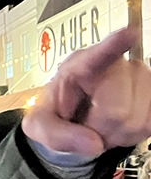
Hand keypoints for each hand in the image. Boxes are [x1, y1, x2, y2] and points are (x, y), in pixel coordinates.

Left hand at [22, 27, 150, 156]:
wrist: (74, 118)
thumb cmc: (57, 113)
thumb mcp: (40, 125)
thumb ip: (56, 135)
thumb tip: (93, 144)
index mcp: (82, 65)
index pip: (101, 54)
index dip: (116, 44)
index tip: (130, 34)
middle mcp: (117, 66)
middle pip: (118, 111)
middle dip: (100, 129)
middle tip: (88, 124)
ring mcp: (141, 78)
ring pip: (137, 121)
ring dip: (117, 133)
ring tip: (102, 124)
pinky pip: (150, 124)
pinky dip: (132, 135)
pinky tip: (118, 126)